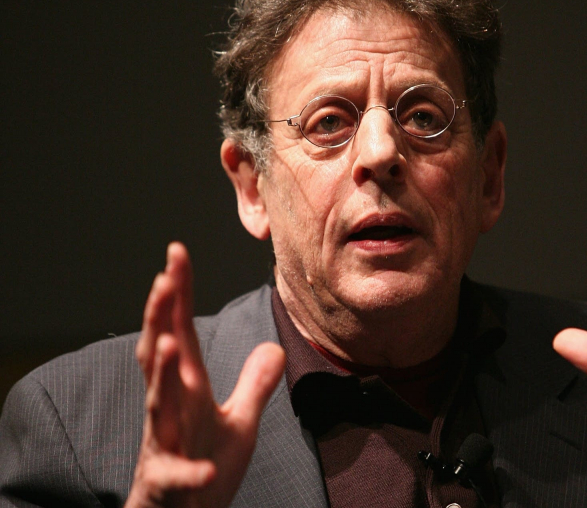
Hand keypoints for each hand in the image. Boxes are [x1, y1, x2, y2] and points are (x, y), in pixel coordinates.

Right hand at [126, 243, 285, 507]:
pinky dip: (190, 470)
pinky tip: (206, 466)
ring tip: (167, 341)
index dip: (177, 294)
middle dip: (160, 317)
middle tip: (163, 277)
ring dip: (162, 375)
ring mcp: (166, 445)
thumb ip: (253, 385)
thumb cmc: (203, 469)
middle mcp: (172, 409)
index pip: (180, 332)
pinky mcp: (169, 483)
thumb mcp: (239, 424)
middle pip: (160, 357)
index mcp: (187, 391)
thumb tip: (275, 348)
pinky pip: (178, 475)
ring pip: (159, 406)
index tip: (176, 253)